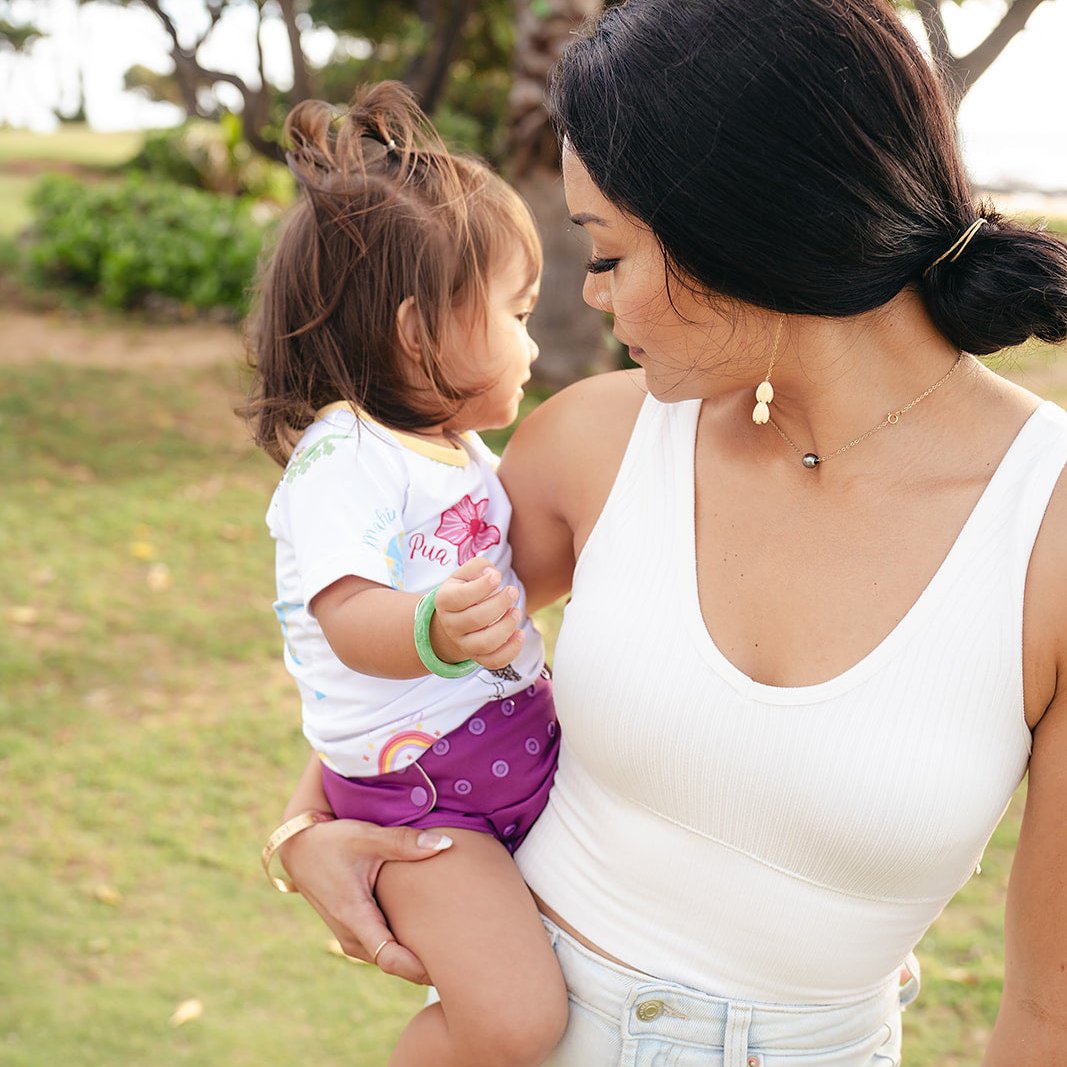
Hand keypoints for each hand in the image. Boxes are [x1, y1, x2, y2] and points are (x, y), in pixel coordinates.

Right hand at [278, 817, 452, 983]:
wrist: (299, 847)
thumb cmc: (332, 841)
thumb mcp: (367, 837)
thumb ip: (405, 842)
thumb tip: (445, 844)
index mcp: (354, 916)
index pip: (390, 957)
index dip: (419, 968)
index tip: (449, 967)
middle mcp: (350, 934)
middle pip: (392, 963)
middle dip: (423, 966)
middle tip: (462, 960)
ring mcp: (348, 935)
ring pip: (386, 958)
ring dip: (412, 958)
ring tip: (450, 951)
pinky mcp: (351, 930)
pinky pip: (380, 948)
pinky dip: (401, 948)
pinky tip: (426, 938)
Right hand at [430, 555, 524, 669]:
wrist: (454, 619)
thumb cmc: (464, 590)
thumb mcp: (465, 574)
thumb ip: (478, 566)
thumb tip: (491, 574)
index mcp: (444, 601)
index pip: (461, 597)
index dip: (482, 586)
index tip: (497, 577)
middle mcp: (451, 625)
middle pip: (476, 619)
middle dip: (499, 604)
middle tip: (512, 591)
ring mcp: (463, 644)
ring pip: (485, 643)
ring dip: (506, 627)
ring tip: (516, 612)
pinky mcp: (478, 657)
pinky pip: (494, 661)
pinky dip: (511, 650)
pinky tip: (519, 634)